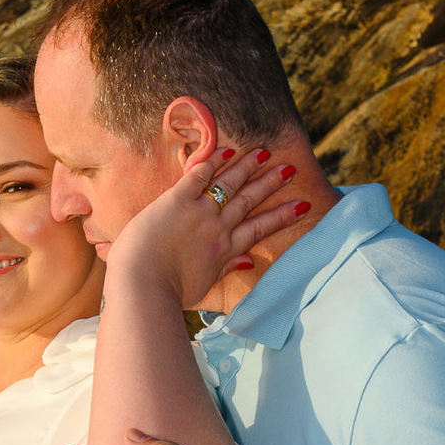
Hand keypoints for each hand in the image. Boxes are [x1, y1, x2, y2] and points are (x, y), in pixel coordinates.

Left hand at [104, 145, 307, 309]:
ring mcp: (199, 212)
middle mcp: (217, 229)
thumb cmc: (167, 293)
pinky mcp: (177, 200)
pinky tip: (227, 151)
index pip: (258, 229)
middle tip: (289, 169)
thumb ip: (225, 270)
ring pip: (229, 184)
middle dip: (270, 184)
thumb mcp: (202, 286)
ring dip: (248, 167)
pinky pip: (199, 175)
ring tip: (265, 153)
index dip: (281, 216)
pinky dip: (213, 161)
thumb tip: (248, 262)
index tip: (301, 205)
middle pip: (248, 201)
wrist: (143, 286)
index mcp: (223, 251)